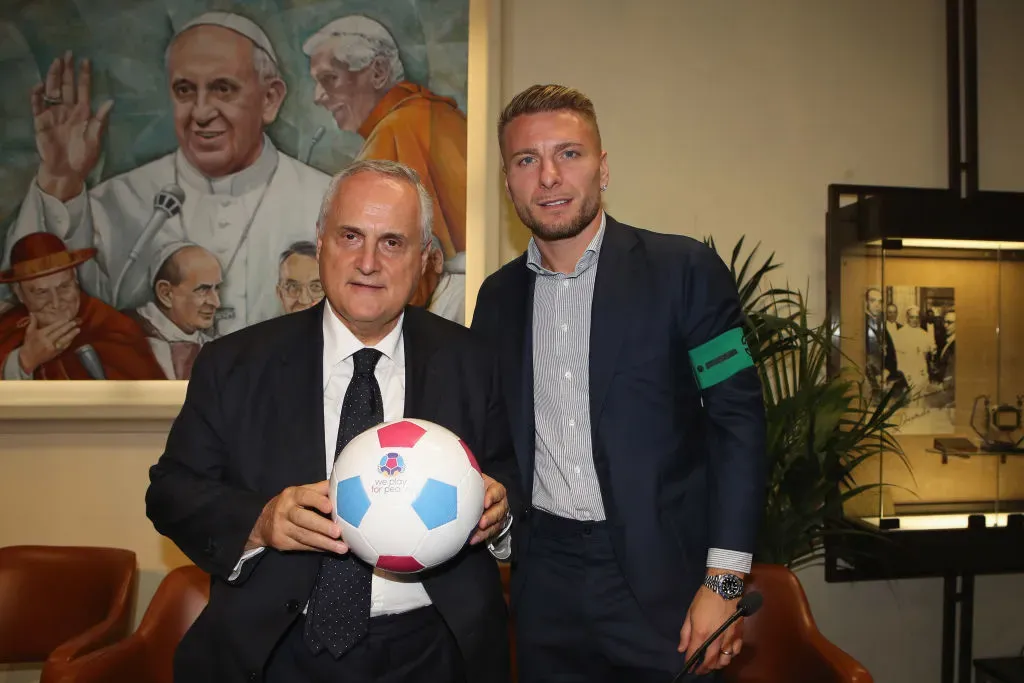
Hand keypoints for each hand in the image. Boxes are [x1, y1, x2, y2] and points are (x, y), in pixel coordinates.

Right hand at [18, 314, 80, 374]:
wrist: (28, 359)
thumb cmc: (29, 344)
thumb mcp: (29, 332)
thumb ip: (33, 323)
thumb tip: (32, 313)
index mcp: (41, 335)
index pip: (52, 327)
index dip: (60, 323)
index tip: (67, 319)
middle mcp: (47, 341)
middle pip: (59, 332)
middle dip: (68, 327)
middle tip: (75, 322)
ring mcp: (53, 348)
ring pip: (64, 340)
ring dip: (71, 334)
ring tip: (78, 329)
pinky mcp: (56, 353)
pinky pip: (64, 346)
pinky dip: (69, 342)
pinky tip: (73, 338)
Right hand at [31, 51, 113, 200]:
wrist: (66, 171)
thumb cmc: (83, 157)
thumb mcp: (96, 140)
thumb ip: (101, 121)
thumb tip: (110, 102)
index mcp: (83, 113)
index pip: (83, 90)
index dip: (84, 76)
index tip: (86, 60)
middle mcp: (68, 110)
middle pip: (67, 86)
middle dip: (68, 70)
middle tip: (68, 53)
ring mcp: (54, 114)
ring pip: (53, 90)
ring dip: (54, 77)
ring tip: (56, 62)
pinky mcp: (41, 121)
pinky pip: (38, 105)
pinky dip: (38, 95)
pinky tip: (40, 85)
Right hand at [246, 480, 347, 554]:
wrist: (263, 522)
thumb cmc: (291, 504)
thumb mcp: (302, 492)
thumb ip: (320, 489)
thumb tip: (344, 484)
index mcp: (292, 495)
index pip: (304, 496)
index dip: (317, 501)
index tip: (330, 507)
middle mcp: (284, 510)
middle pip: (303, 519)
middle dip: (322, 526)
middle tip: (338, 532)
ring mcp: (281, 528)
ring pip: (304, 536)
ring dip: (325, 542)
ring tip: (342, 548)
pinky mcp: (282, 542)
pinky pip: (302, 546)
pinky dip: (318, 548)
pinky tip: (331, 550)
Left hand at [470, 473, 508, 544]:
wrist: (478, 497)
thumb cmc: (476, 486)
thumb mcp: (476, 478)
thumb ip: (471, 475)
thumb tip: (456, 470)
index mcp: (496, 489)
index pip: (498, 491)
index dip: (493, 496)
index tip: (485, 502)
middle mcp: (500, 503)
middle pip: (499, 510)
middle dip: (491, 517)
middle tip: (481, 522)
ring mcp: (498, 515)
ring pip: (496, 524)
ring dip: (486, 530)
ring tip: (475, 535)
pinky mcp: (493, 526)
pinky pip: (489, 533)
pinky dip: (480, 537)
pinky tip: (472, 540)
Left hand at [678, 577, 744, 674]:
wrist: (723, 587)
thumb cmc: (704, 598)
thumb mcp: (690, 613)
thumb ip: (685, 633)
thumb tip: (681, 649)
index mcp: (701, 632)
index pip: (694, 654)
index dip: (690, 663)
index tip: (688, 667)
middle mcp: (716, 638)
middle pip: (710, 661)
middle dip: (703, 668)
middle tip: (699, 670)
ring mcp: (729, 637)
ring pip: (725, 660)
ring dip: (717, 665)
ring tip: (712, 664)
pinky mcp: (739, 634)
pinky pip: (736, 652)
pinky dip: (730, 656)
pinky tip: (725, 655)